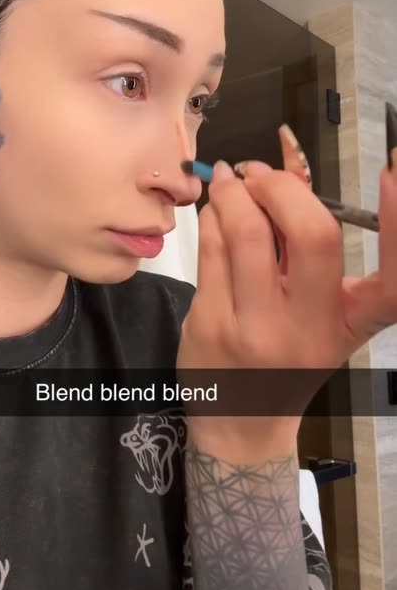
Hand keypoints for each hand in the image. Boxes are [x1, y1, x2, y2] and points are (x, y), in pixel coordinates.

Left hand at [177, 124, 396, 455]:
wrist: (241, 418)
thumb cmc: (287, 354)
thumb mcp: (317, 311)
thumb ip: (308, 246)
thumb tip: (289, 172)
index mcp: (349, 323)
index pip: (391, 284)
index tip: (394, 171)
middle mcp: (309, 328)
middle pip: (312, 235)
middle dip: (282, 188)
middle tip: (261, 175)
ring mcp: (256, 328)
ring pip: (246, 232)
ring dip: (234, 192)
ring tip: (232, 183)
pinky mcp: (210, 323)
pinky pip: (211, 248)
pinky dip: (213, 216)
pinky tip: (215, 211)